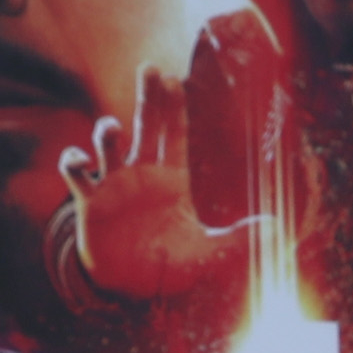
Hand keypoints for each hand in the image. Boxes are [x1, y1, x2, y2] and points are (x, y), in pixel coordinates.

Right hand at [61, 69, 241, 306]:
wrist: (130, 284)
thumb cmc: (168, 261)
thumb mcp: (208, 250)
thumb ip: (240, 238)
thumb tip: (278, 227)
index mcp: (172, 179)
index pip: (178, 136)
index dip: (178, 109)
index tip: (178, 81)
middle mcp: (143, 172)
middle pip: (147, 125)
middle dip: (149, 96)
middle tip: (151, 68)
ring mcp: (114, 183)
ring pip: (108, 142)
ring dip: (107, 131)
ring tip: (112, 131)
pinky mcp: (90, 200)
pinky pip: (76, 172)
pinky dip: (74, 161)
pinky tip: (82, 162)